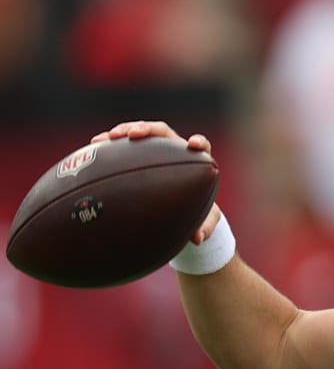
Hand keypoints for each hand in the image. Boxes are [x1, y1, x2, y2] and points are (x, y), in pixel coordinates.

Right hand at [90, 120, 221, 244]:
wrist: (180, 207)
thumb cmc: (196, 210)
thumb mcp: (203, 220)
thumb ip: (205, 227)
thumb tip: (197, 239)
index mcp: (194, 162)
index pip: (201, 146)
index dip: (198, 143)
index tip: (194, 145)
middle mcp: (174, 150)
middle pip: (162, 132)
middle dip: (148, 129)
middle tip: (134, 135)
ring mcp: (155, 150)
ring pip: (139, 134)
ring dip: (123, 131)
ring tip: (106, 138)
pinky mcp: (137, 153)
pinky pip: (122, 145)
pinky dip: (109, 145)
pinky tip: (93, 146)